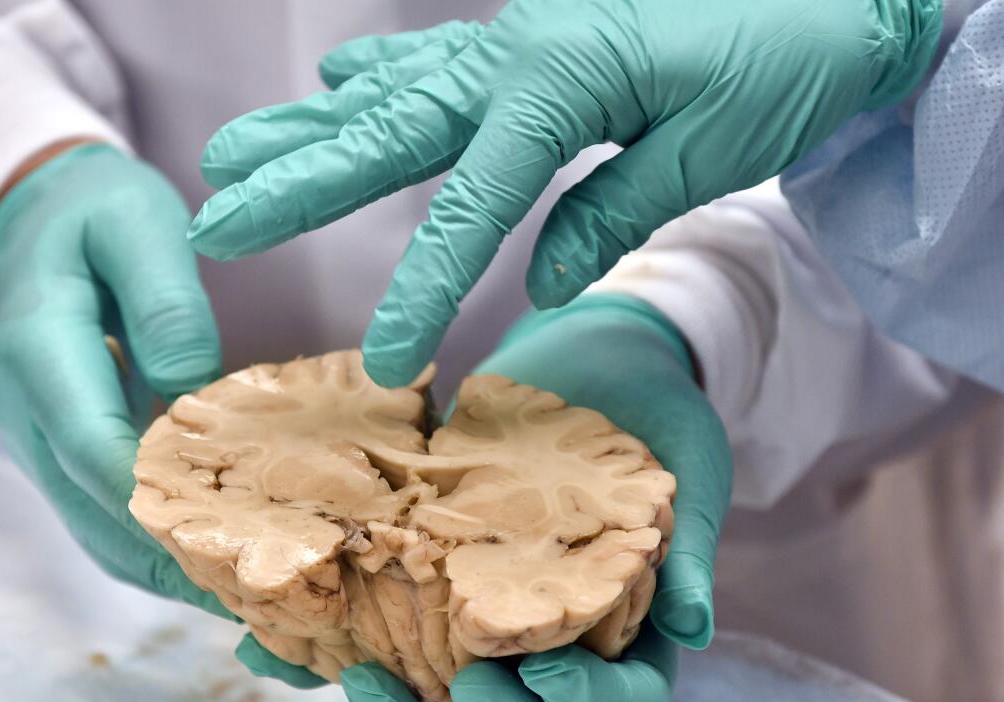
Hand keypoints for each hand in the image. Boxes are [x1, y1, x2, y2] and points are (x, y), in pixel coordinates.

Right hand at [0, 143, 233, 616]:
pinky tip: (220, 560)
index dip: (161, 504)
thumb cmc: (96, 214)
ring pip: (98, 535)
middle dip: (177, 560)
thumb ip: (164, 302)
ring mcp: (41, 442)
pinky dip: (158, 550)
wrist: (38, 220)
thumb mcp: (137, 225)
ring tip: (250, 596)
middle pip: (96, 515)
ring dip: (169, 571)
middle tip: (261, 593)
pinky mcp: (65, 454)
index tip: (239, 538)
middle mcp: (27, 414)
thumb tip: (194, 389)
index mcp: (39, 352)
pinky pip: (105, 520)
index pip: (94, 450)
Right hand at [188, 0, 940, 386]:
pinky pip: (432, 60)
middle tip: (216, 224)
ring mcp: (515, 36)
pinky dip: (374, 77)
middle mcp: (516, 49)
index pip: (470, 205)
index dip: (419, 288)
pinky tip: (331, 84)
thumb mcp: (711, 148)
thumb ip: (611, 210)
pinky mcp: (528, 39)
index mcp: (559, 79)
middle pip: (387, 131)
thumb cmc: (786, 58)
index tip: (386, 363)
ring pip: (388, 91)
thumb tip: (540, 278)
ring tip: (229, 156)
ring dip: (305, 130)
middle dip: (298, 185)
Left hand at [238, 293, 732, 701]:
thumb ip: (688, 551)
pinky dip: (331, 648)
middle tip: (465, 684)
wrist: (596, 352)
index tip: (547, 669)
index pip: (619, 701)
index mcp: (626, 627)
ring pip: (443, 697)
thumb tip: (695, 630)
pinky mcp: (426, 574)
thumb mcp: (687, 474)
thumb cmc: (656, 415)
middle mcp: (552, 634)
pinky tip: (287, 636)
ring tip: (355, 681)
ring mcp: (483, 611)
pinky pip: (379, 629)